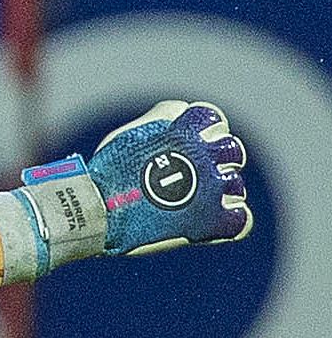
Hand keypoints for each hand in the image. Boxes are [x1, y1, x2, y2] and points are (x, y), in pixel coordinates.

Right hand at [0, 101, 251, 281]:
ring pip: (235, 184)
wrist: (96, 211)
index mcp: (182, 129)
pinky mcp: (211, 221)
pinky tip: (211, 219)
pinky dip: (229, 219)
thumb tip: (180, 116)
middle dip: (216, 158)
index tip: (187, 140)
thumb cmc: (105, 172)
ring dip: (220, 190)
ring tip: (194, 198)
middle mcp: (203, 155)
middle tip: (193, 173)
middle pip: (230, 149)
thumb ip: (160, 122)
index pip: (211, 116)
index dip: (203, 127)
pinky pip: (240, 218)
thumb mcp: (131, 134)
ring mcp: (211, 188)